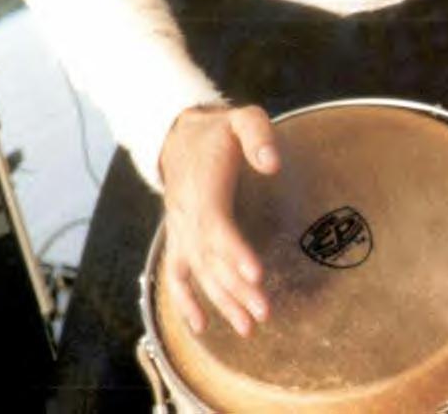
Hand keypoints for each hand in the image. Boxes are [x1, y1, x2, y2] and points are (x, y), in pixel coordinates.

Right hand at [159, 104, 280, 337]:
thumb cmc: (219, 131)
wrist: (177, 136)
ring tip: (248, 327)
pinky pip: (175, 274)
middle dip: (236, 288)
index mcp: (204, 186)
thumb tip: (272, 163)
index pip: (216, 225)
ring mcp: (180, 229)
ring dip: (220, 301)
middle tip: (265, 312)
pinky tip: (200, 328)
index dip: (233, 251)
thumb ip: (258, 135)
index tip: (256, 274)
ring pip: (197, 272)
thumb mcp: (242, 118)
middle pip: (210, 258)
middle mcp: (188, 213)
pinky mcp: (178, 238)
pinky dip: (183, 301)